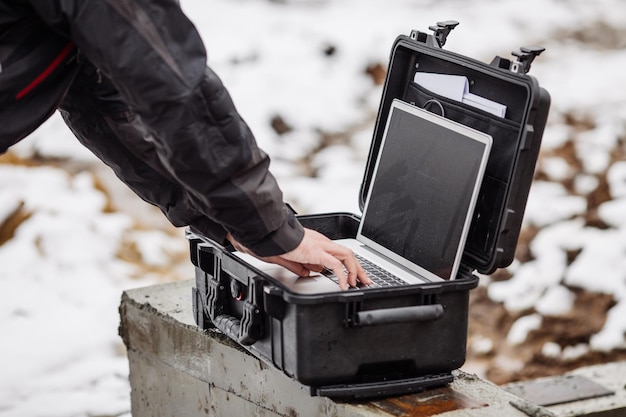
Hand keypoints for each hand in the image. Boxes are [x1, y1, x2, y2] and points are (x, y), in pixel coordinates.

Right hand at [227, 228, 370, 289]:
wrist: (267, 234)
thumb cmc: (273, 243)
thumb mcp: (289, 259)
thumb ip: (299, 266)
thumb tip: (308, 273)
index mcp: (316, 242)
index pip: (338, 252)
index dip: (348, 265)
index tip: (352, 276)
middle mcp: (321, 242)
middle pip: (347, 253)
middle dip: (359, 268)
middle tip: (364, 280)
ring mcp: (320, 246)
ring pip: (347, 256)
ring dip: (355, 270)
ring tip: (356, 284)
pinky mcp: (316, 252)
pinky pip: (335, 265)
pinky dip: (343, 275)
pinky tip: (344, 285)